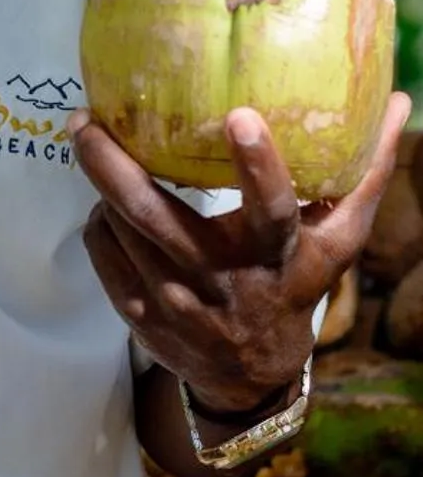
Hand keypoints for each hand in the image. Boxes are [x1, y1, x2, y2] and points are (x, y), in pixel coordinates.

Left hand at [73, 94, 412, 413]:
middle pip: (155, 216)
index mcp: (276, 255)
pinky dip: (100, 221)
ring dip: (102, 183)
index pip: (272, 209)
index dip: (258, 165)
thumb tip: (400, 100)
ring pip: (119, 227)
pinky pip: (102, 250)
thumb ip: (365, 172)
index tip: (238, 115)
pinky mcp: (137, 314)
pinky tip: (106, 204)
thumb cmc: (297, 286)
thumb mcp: (337, 240)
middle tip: (86, 119)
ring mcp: (173, 300)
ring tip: (93, 142)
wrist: (251, 376)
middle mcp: (221, 278)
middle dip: (114, 166)